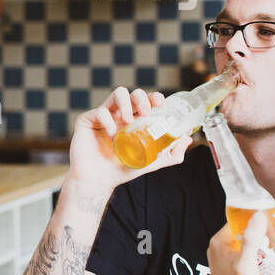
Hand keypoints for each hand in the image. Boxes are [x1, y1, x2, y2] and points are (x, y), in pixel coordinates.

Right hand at [70, 87, 188, 189]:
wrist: (99, 181)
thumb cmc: (122, 170)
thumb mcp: (151, 162)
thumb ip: (170, 154)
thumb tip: (187, 140)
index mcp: (133, 121)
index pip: (145, 101)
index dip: (154, 97)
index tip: (160, 103)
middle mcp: (119, 115)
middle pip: (132, 93)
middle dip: (141, 98)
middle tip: (145, 112)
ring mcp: (103, 117)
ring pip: (117, 94)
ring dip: (126, 103)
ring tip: (128, 120)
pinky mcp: (87, 120)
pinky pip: (99, 111)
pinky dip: (108, 121)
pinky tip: (111, 135)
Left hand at [207, 212, 274, 274]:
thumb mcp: (246, 265)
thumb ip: (251, 240)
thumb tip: (258, 215)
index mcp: (219, 244)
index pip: (242, 222)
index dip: (262, 222)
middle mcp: (224, 251)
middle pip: (257, 238)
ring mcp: (233, 263)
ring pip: (263, 251)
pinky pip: (263, 264)